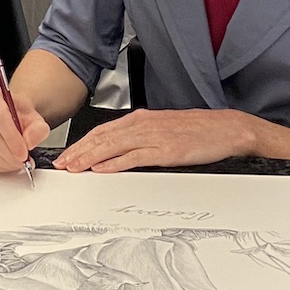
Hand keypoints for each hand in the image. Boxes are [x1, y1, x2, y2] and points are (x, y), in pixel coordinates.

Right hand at [0, 86, 47, 173]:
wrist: (13, 117)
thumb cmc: (21, 116)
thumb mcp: (37, 120)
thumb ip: (38, 129)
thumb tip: (30, 141)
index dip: (11, 138)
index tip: (23, 153)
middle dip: (9, 154)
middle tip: (23, 162)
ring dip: (3, 162)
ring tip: (16, 162)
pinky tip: (6, 163)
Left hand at [53, 108, 262, 173]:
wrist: (226, 128)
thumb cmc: (198, 130)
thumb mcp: (163, 129)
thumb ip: (141, 138)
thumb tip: (119, 150)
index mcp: (141, 119)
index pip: (103, 131)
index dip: (82, 143)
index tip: (68, 154)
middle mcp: (143, 125)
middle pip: (102, 138)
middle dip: (79, 152)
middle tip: (62, 164)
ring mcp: (153, 137)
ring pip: (113, 146)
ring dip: (90, 158)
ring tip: (74, 167)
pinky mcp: (165, 151)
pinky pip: (135, 157)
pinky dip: (115, 163)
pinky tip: (102, 169)